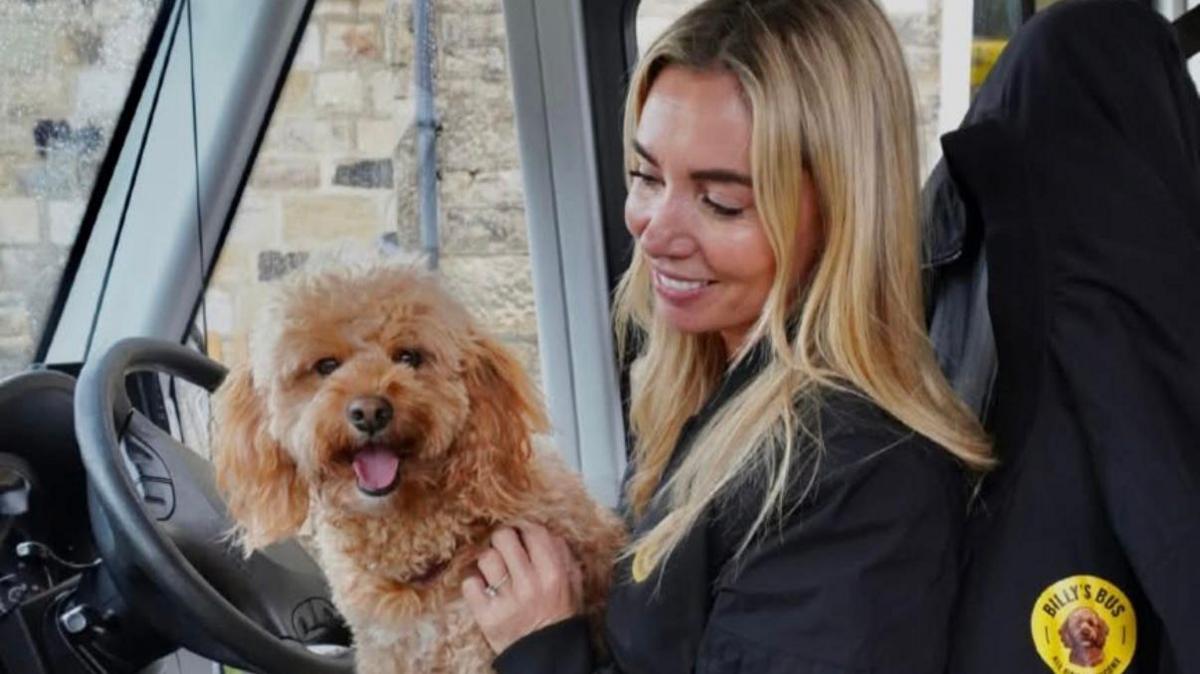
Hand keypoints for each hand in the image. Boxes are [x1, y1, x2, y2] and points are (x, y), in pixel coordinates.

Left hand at [462, 521, 583, 654]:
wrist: (547, 658)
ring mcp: (506, 601)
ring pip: (485, 559)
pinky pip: (470, 584)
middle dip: (503, 539)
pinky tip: (484, 589)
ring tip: (495, 571)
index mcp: (553, 574)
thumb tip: (548, 532)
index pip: (534, 532)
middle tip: (504, 547)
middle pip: (503, 538)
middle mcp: (529, 584)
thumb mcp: (573, 585)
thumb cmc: (560, 617)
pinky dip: (474, 584)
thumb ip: (564, 557)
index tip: (521, 532)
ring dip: (489, 562)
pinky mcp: (487, 616)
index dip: (525, 527)